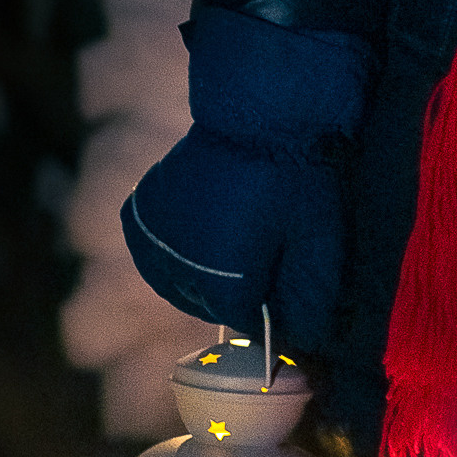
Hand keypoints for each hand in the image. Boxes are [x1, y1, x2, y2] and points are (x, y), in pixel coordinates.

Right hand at [122, 128, 347, 352]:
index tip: (277, 287)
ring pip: (175, 283)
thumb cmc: (295, 179)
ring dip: (199, 274)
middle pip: (206, 304)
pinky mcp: (138, 215)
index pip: (243, 321)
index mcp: (225, 284)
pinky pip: (152, 254)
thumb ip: (310, 299)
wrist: (257, 113)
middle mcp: (179, 270)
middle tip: (259, 250)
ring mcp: (153, 241)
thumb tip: (303, 343)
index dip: (265, 308)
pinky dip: (171, 251)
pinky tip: (198, 230)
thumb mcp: (319, 241)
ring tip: (230, 238)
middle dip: (233, 289)